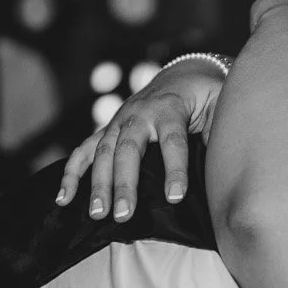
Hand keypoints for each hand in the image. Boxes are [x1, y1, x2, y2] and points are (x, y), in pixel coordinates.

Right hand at [56, 58, 225, 219]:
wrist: (185, 73)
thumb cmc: (208, 97)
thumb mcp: (221, 107)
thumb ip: (219, 132)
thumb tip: (223, 168)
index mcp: (171, 108)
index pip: (172, 140)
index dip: (174, 169)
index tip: (175, 197)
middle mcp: (140, 113)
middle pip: (129, 149)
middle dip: (124, 183)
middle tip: (123, 214)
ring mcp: (120, 121)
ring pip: (104, 152)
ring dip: (98, 183)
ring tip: (98, 213)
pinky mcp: (109, 129)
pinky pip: (84, 150)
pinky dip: (72, 173)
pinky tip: (64, 198)